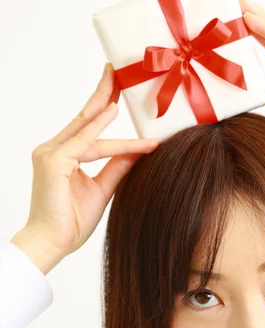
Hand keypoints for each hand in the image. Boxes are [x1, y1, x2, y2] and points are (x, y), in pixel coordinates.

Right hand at [26, 63, 158, 256]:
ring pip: (87, 131)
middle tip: (118, 70)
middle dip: (101, 93)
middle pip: (82, 117)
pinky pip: (85, 145)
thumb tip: (138, 151)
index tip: (118, 91)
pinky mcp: (54, 163)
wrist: (53, 244)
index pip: (85, 126)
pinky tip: (115, 114)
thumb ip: (117, 168)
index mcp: (62, 155)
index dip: (102, 107)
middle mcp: (53, 149)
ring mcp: (50, 154)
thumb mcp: (102, 189)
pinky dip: (103, 132)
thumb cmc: (72, 221)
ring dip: (107, 109)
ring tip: (124, 88)